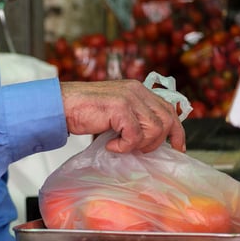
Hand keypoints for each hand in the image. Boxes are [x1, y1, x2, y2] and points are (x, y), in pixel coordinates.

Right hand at [60, 80, 185, 153]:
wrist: (62, 105)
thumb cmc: (85, 111)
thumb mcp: (116, 111)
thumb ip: (134, 117)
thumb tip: (153, 138)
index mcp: (138, 90)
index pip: (169, 110)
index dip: (177, 131)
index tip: (177, 148)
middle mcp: (137, 91)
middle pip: (166, 121)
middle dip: (157, 142)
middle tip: (140, 150)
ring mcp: (129, 98)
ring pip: (154, 130)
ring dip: (139, 144)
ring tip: (121, 145)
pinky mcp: (120, 108)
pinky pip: (134, 136)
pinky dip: (123, 147)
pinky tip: (111, 145)